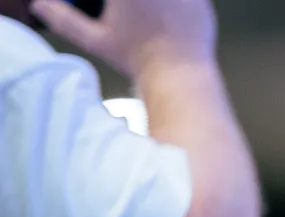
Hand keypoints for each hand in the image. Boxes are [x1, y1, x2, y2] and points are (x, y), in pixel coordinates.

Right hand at [30, 0, 217, 78]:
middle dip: (130, 5)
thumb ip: (65, 20)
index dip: (112, 2)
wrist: (180, 76)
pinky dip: (177, 6)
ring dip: (152, 6)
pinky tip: (167, 18)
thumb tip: (39, 6)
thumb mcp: (96, 40)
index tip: (112, 7)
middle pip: (132, 0)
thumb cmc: (137, 60)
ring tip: (148, 16)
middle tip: (125, 12)